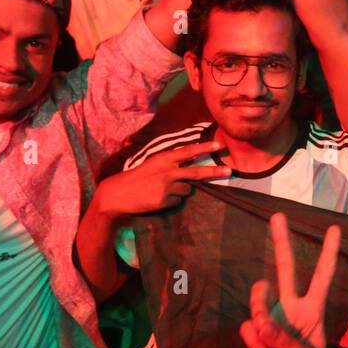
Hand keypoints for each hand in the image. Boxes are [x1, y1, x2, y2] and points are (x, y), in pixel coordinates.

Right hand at [94, 141, 230, 217]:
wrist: (118, 193)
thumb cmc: (137, 178)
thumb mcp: (153, 165)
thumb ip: (171, 165)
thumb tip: (190, 167)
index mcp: (164, 159)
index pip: (188, 151)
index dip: (204, 148)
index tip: (219, 146)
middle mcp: (168, 170)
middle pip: (197, 171)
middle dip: (215, 171)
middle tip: (230, 172)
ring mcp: (167, 186)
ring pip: (187, 189)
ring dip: (180, 191)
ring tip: (161, 190)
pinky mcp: (164, 199)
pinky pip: (177, 201)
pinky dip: (171, 201)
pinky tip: (157, 199)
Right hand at [239, 212, 340, 347]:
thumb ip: (283, 339)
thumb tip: (260, 322)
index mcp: (311, 309)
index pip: (321, 275)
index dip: (328, 253)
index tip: (335, 228)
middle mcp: (290, 307)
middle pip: (285, 268)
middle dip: (281, 241)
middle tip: (278, 215)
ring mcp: (271, 317)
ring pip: (258, 300)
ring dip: (260, 313)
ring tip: (270, 342)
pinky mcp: (254, 332)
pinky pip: (247, 329)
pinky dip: (254, 343)